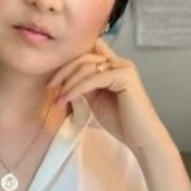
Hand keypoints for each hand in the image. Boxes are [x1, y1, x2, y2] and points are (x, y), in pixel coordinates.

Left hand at [47, 38, 173, 153]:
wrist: (140, 137)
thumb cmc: (120, 122)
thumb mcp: (94, 100)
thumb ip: (83, 87)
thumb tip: (63, 80)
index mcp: (113, 66)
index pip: (87, 52)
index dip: (68, 62)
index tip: (52, 80)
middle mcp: (119, 62)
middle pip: (83, 56)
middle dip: (63, 71)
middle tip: (50, 86)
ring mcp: (123, 67)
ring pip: (86, 66)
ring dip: (68, 82)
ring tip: (58, 98)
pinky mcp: (125, 76)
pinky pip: (94, 78)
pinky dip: (77, 88)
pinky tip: (66, 98)